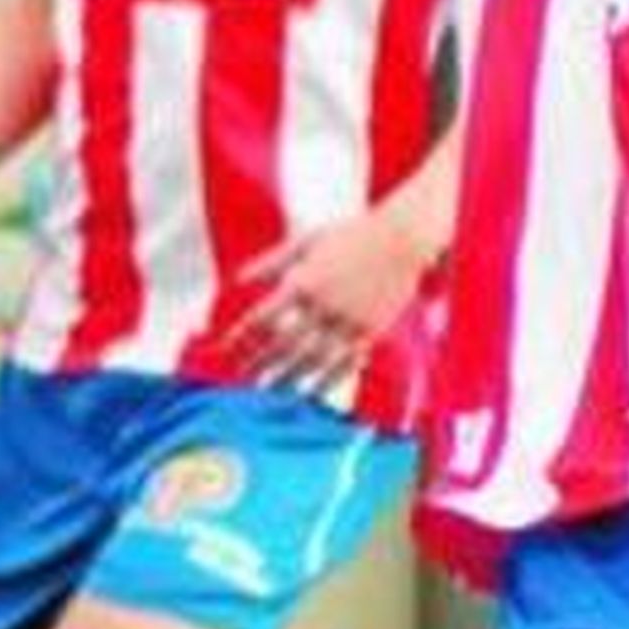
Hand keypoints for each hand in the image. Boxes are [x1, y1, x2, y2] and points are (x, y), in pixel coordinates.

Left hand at [227, 205, 429, 391]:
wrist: (403, 238)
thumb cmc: (352, 234)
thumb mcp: (307, 240)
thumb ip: (271, 261)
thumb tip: (239, 280)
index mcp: (303, 280)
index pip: (263, 317)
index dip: (242, 336)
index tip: (225, 351)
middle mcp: (323, 305)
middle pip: (283, 344)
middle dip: (259, 364)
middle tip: (242, 380)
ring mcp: (348, 320)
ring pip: (312, 359)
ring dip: (288, 379)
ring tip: (270, 394)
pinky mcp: (371, 331)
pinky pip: (345, 363)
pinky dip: (326, 381)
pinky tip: (311, 394)